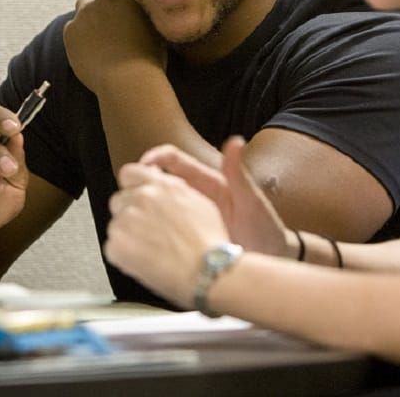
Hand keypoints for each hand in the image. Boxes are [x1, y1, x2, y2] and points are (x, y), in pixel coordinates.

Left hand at [62, 0, 164, 93]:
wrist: (127, 80)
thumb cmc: (149, 60)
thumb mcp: (157, 31)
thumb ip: (145, 16)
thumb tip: (142, 14)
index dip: (124, 2)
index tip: (125, 13)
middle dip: (106, 5)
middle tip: (112, 24)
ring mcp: (86, 12)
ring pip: (83, 5)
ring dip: (89, 15)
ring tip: (98, 36)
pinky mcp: (70, 30)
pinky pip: (72, 28)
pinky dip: (78, 36)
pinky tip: (89, 50)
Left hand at [105, 162, 229, 308]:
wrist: (209, 270)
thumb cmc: (209, 241)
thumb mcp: (197, 201)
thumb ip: (171, 189)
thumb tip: (158, 182)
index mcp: (161, 185)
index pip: (129, 173)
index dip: (131, 186)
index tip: (134, 195)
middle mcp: (142, 197)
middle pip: (118, 200)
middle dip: (129, 213)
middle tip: (147, 231)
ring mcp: (127, 220)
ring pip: (115, 225)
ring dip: (127, 236)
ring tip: (151, 250)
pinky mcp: (117, 244)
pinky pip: (112, 249)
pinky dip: (124, 256)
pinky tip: (145, 261)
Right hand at [141, 137, 290, 255]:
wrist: (272, 259)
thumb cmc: (265, 228)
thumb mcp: (252, 200)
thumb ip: (238, 173)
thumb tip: (235, 141)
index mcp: (207, 182)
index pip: (173, 160)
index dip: (154, 159)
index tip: (142, 166)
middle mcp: (194, 197)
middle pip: (157, 181)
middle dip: (138, 183)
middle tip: (127, 193)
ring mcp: (189, 218)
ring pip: (156, 206)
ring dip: (140, 207)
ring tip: (130, 215)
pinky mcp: (187, 237)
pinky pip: (162, 230)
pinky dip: (149, 229)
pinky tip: (142, 238)